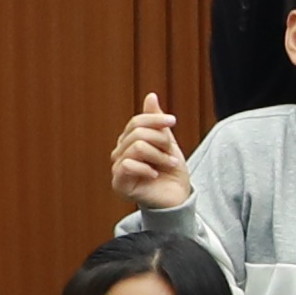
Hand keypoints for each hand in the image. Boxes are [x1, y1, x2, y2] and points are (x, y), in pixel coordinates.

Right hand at [108, 95, 194, 215]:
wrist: (178, 198)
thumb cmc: (171, 172)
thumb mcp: (167, 142)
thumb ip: (156, 122)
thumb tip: (151, 95)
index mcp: (129, 142)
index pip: (136, 122)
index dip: (154, 119)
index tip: (172, 122)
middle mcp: (119, 153)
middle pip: (137, 133)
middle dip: (159, 140)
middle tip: (171, 154)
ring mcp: (117, 169)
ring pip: (136, 147)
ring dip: (158, 155)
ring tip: (168, 164)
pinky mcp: (119, 184)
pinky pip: (128, 164)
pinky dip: (146, 168)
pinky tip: (155, 175)